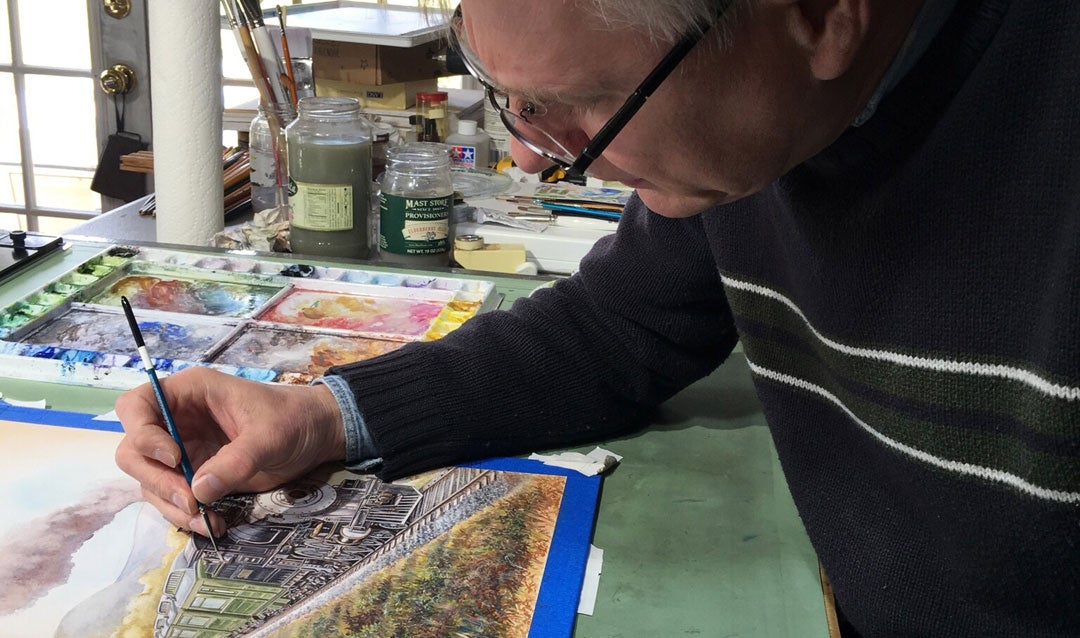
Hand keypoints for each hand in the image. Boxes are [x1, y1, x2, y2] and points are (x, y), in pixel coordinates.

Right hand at [114, 367, 344, 536]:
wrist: (316, 435)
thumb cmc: (293, 419)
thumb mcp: (271, 435)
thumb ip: (237, 459)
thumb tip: (199, 490)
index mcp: (190, 393)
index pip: (136, 406)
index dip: (142, 434)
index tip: (173, 457)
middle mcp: (178, 420)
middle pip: (135, 451)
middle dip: (156, 480)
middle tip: (190, 500)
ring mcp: (183, 449)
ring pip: (151, 481)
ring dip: (171, 506)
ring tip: (206, 520)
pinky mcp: (195, 475)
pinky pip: (174, 498)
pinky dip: (186, 515)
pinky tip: (212, 524)